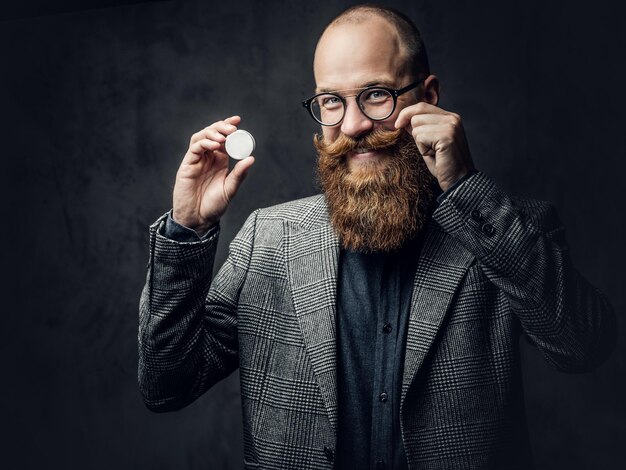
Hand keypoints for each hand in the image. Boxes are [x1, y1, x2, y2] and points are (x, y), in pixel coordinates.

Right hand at [172, 115, 254, 232]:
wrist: (198, 219)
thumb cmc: (213, 206)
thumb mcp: (230, 189)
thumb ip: (239, 174)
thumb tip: (251, 158)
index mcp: (219, 161)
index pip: (223, 138)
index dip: (228, 127)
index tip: (238, 121)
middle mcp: (207, 158)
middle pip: (211, 134)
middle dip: (221, 127)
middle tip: (232, 128)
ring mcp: (196, 160)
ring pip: (201, 138)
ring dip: (212, 133)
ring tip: (223, 136)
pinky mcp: (187, 165)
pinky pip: (194, 149)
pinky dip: (204, 144)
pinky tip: (215, 146)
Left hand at [395, 103, 474, 190]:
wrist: (459, 181)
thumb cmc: (444, 165)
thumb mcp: (429, 143)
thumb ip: (421, 129)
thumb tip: (404, 119)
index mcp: (450, 117)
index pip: (422, 106)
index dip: (407, 114)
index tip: (398, 125)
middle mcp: (452, 118)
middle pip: (417, 114)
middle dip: (414, 132)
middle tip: (428, 148)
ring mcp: (451, 126)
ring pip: (416, 125)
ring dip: (420, 142)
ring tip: (433, 152)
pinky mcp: (446, 136)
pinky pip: (420, 136)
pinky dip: (423, 149)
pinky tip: (434, 155)